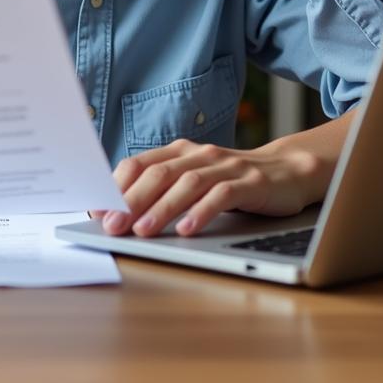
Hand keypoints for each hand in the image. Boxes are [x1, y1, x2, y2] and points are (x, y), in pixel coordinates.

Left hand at [92, 138, 323, 237]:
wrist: (288, 171)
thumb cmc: (231, 180)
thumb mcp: (194, 180)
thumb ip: (162, 190)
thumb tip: (118, 213)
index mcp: (179, 151)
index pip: (139, 163)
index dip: (115, 186)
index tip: (95, 211)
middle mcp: (199, 154)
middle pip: (159, 173)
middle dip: (132, 201)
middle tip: (112, 227)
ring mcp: (225, 166)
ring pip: (187, 183)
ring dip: (162, 208)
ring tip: (143, 231)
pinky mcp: (250, 181)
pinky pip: (222, 195)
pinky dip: (202, 212)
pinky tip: (188, 229)